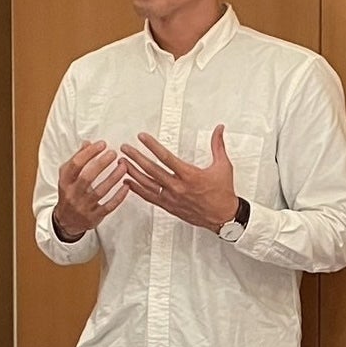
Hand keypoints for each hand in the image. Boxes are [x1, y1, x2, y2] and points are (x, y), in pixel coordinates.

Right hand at [54, 140, 129, 240]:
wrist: (66, 221)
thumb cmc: (69, 194)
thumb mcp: (67, 177)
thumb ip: (77, 160)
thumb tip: (88, 143)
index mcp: (65, 182)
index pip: (76, 164)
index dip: (89, 153)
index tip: (102, 144)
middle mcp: (73, 194)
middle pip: (87, 177)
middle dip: (101, 164)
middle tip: (113, 153)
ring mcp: (84, 207)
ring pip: (100, 191)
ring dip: (114, 177)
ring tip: (124, 166)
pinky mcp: (94, 217)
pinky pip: (109, 206)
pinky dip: (119, 196)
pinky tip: (127, 185)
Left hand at [120, 125, 237, 232]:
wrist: (223, 217)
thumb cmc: (223, 193)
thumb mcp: (223, 166)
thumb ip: (218, 145)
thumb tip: (219, 129)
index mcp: (190, 175)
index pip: (166, 157)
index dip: (152, 146)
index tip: (142, 137)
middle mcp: (178, 187)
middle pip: (152, 170)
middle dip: (136, 157)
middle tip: (125, 148)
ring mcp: (172, 198)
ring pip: (147, 184)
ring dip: (133, 172)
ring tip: (122, 162)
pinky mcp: (169, 207)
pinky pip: (149, 197)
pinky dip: (137, 190)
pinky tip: (128, 183)